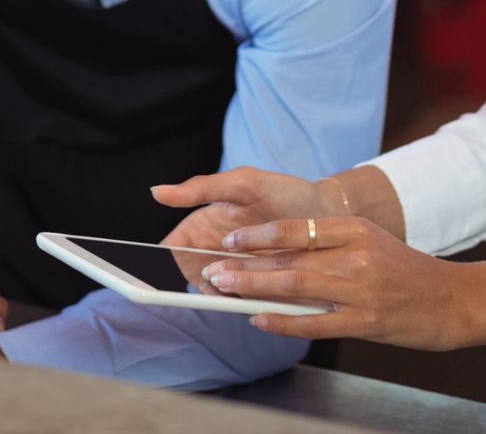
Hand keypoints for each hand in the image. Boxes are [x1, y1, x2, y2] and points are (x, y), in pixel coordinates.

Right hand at [152, 168, 335, 292]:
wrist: (328, 211)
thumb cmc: (284, 192)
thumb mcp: (243, 184)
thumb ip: (202, 188)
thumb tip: (156, 192)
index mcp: (205, 225)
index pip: (173, 248)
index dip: (161, 262)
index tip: (157, 270)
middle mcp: (217, 252)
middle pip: (191, 277)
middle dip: (197, 282)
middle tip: (214, 279)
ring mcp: (239, 272)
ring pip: (218, 293)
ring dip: (223, 293)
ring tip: (240, 284)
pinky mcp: (261, 289)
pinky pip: (244, 302)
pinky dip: (246, 302)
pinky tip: (258, 294)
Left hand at [200, 216, 485, 352]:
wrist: (454, 300)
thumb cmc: (408, 273)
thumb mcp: (372, 245)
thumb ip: (330, 249)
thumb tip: (277, 260)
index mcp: (356, 230)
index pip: (297, 228)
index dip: (259, 234)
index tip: (230, 238)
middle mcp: (356, 255)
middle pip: (289, 259)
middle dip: (246, 266)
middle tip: (213, 270)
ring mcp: (361, 289)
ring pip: (296, 288)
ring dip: (255, 290)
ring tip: (225, 290)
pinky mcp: (366, 321)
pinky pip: (314, 322)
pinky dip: (283, 321)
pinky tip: (260, 320)